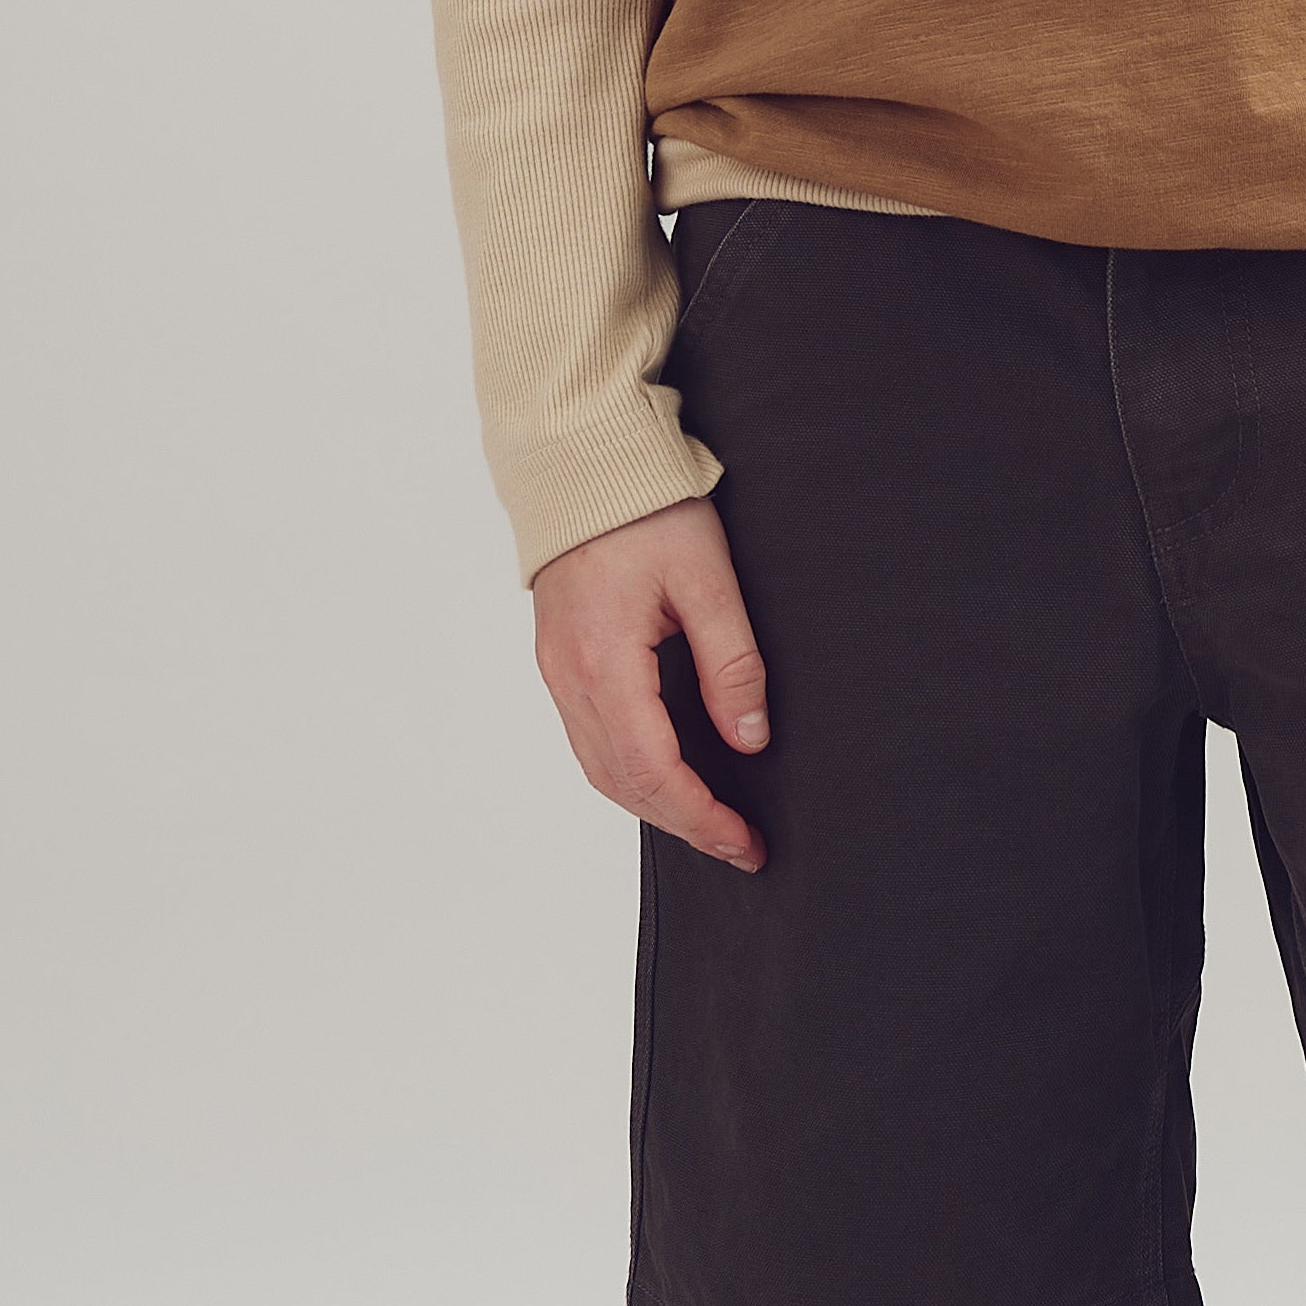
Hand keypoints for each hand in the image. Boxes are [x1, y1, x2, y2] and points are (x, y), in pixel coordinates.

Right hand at [532, 498, 770, 869]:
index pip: (653, 770)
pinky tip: (666, 774)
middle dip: (682, 823)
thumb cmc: (647, 509)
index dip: (701, 816)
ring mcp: (556, 671)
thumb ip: (731, 662)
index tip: (743, 840)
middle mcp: (569, 677)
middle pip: (621, 783)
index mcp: (604, 662)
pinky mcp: (558, 660)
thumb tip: (749, 736)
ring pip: (599, 768)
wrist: (583, 461)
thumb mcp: (707, 580)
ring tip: (708, 820)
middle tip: (737, 844)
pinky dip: (628, 772)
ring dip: (653, 805)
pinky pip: (588, 739)